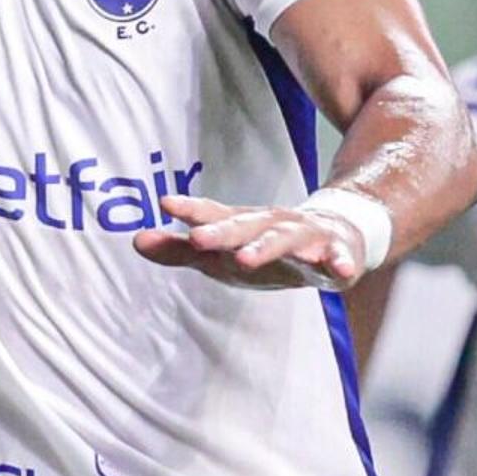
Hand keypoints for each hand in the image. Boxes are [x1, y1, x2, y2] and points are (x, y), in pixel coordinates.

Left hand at [135, 191, 370, 288]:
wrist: (335, 235)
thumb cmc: (267, 248)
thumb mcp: (222, 252)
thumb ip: (180, 251)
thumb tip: (136, 241)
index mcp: (243, 225)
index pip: (214, 215)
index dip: (191, 210)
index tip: (165, 204)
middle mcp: (270, 225)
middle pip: (244, 227)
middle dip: (221, 232)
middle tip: (196, 239)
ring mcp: (305, 237)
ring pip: (285, 240)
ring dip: (266, 248)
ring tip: (245, 259)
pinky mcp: (336, 253)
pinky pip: (339, 259)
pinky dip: (340, 263)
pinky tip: (340, 271)